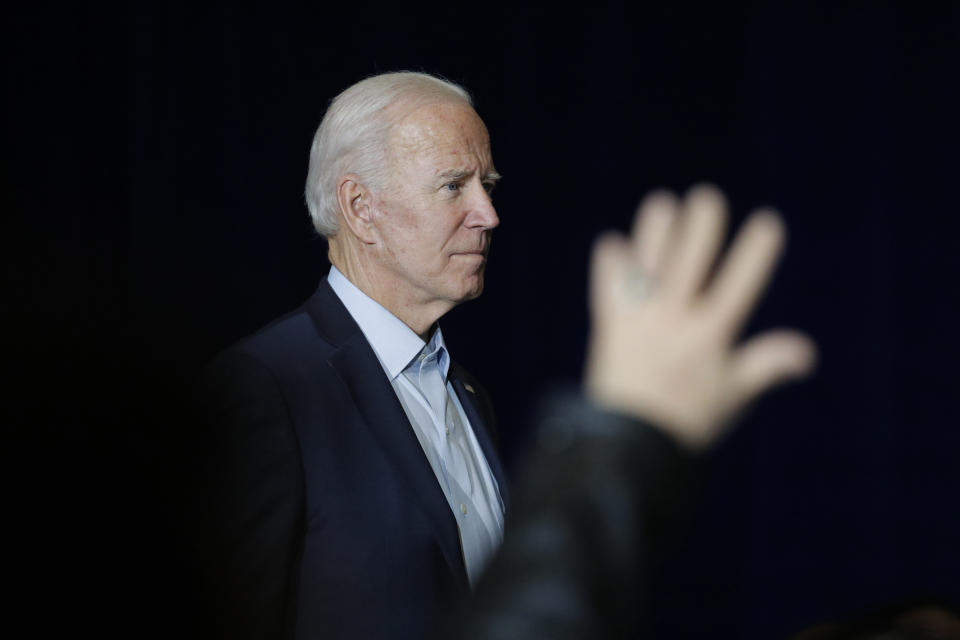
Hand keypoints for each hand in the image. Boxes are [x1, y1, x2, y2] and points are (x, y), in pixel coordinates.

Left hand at [585, 185, 816, 450]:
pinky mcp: (610, 327)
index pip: (739, 284)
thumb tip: (807, 352)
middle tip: (706, 199)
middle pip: (690, 262)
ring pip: (650, 265)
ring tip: (662, 204)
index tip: (767, 223)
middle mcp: (675, 321)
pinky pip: (608, 289)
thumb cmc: (689, 420)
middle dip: (700, 227)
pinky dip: (610, 267)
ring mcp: (640, 320)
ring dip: (656, 233)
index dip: (754, 253)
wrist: (631, 445)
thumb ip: (767, 364)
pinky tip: (612, 244)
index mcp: (711, 336)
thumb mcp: (733, 393)